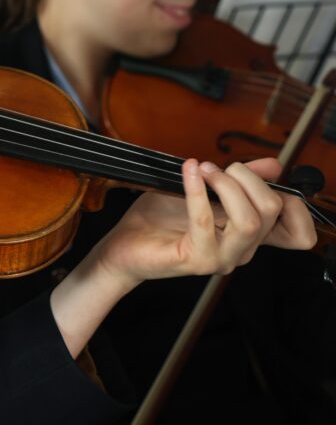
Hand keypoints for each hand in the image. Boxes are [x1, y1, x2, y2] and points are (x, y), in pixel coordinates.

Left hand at [95, 157, 315, 288]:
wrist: (125, 245)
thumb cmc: (161, 218)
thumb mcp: (205, 190)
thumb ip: (239, 180)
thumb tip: (273, 165)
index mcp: (249, 236)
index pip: (298, 232)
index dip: (293, 202)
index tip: (261, 175)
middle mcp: (242, 250)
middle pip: (272, 210)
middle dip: (247, 177)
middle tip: (214, 166)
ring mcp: (222, 258)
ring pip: (249, 221)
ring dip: (226, 185)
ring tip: (202, 169)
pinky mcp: (197, 259)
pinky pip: (205, 221)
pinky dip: (197, 190)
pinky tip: (189, 172)